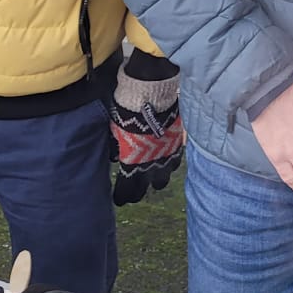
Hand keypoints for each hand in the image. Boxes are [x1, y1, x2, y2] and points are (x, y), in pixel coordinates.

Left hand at [111, 53, 182, 206]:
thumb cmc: (128, 109)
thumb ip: (116, 147)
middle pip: (145, 189)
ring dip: (155, 179)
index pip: (127, 189)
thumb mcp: (115, 130)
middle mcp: (150, 165)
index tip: (119, 199)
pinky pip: (173, 162)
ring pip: (162, 179)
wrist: (152, 93)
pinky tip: (165, 161)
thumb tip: (114, 157)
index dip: (122, 196)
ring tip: (151, 177)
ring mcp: (166, 156)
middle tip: (134, 192)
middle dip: (138, 191)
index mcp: (132, 163)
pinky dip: (167, 164)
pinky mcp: (178, 146)